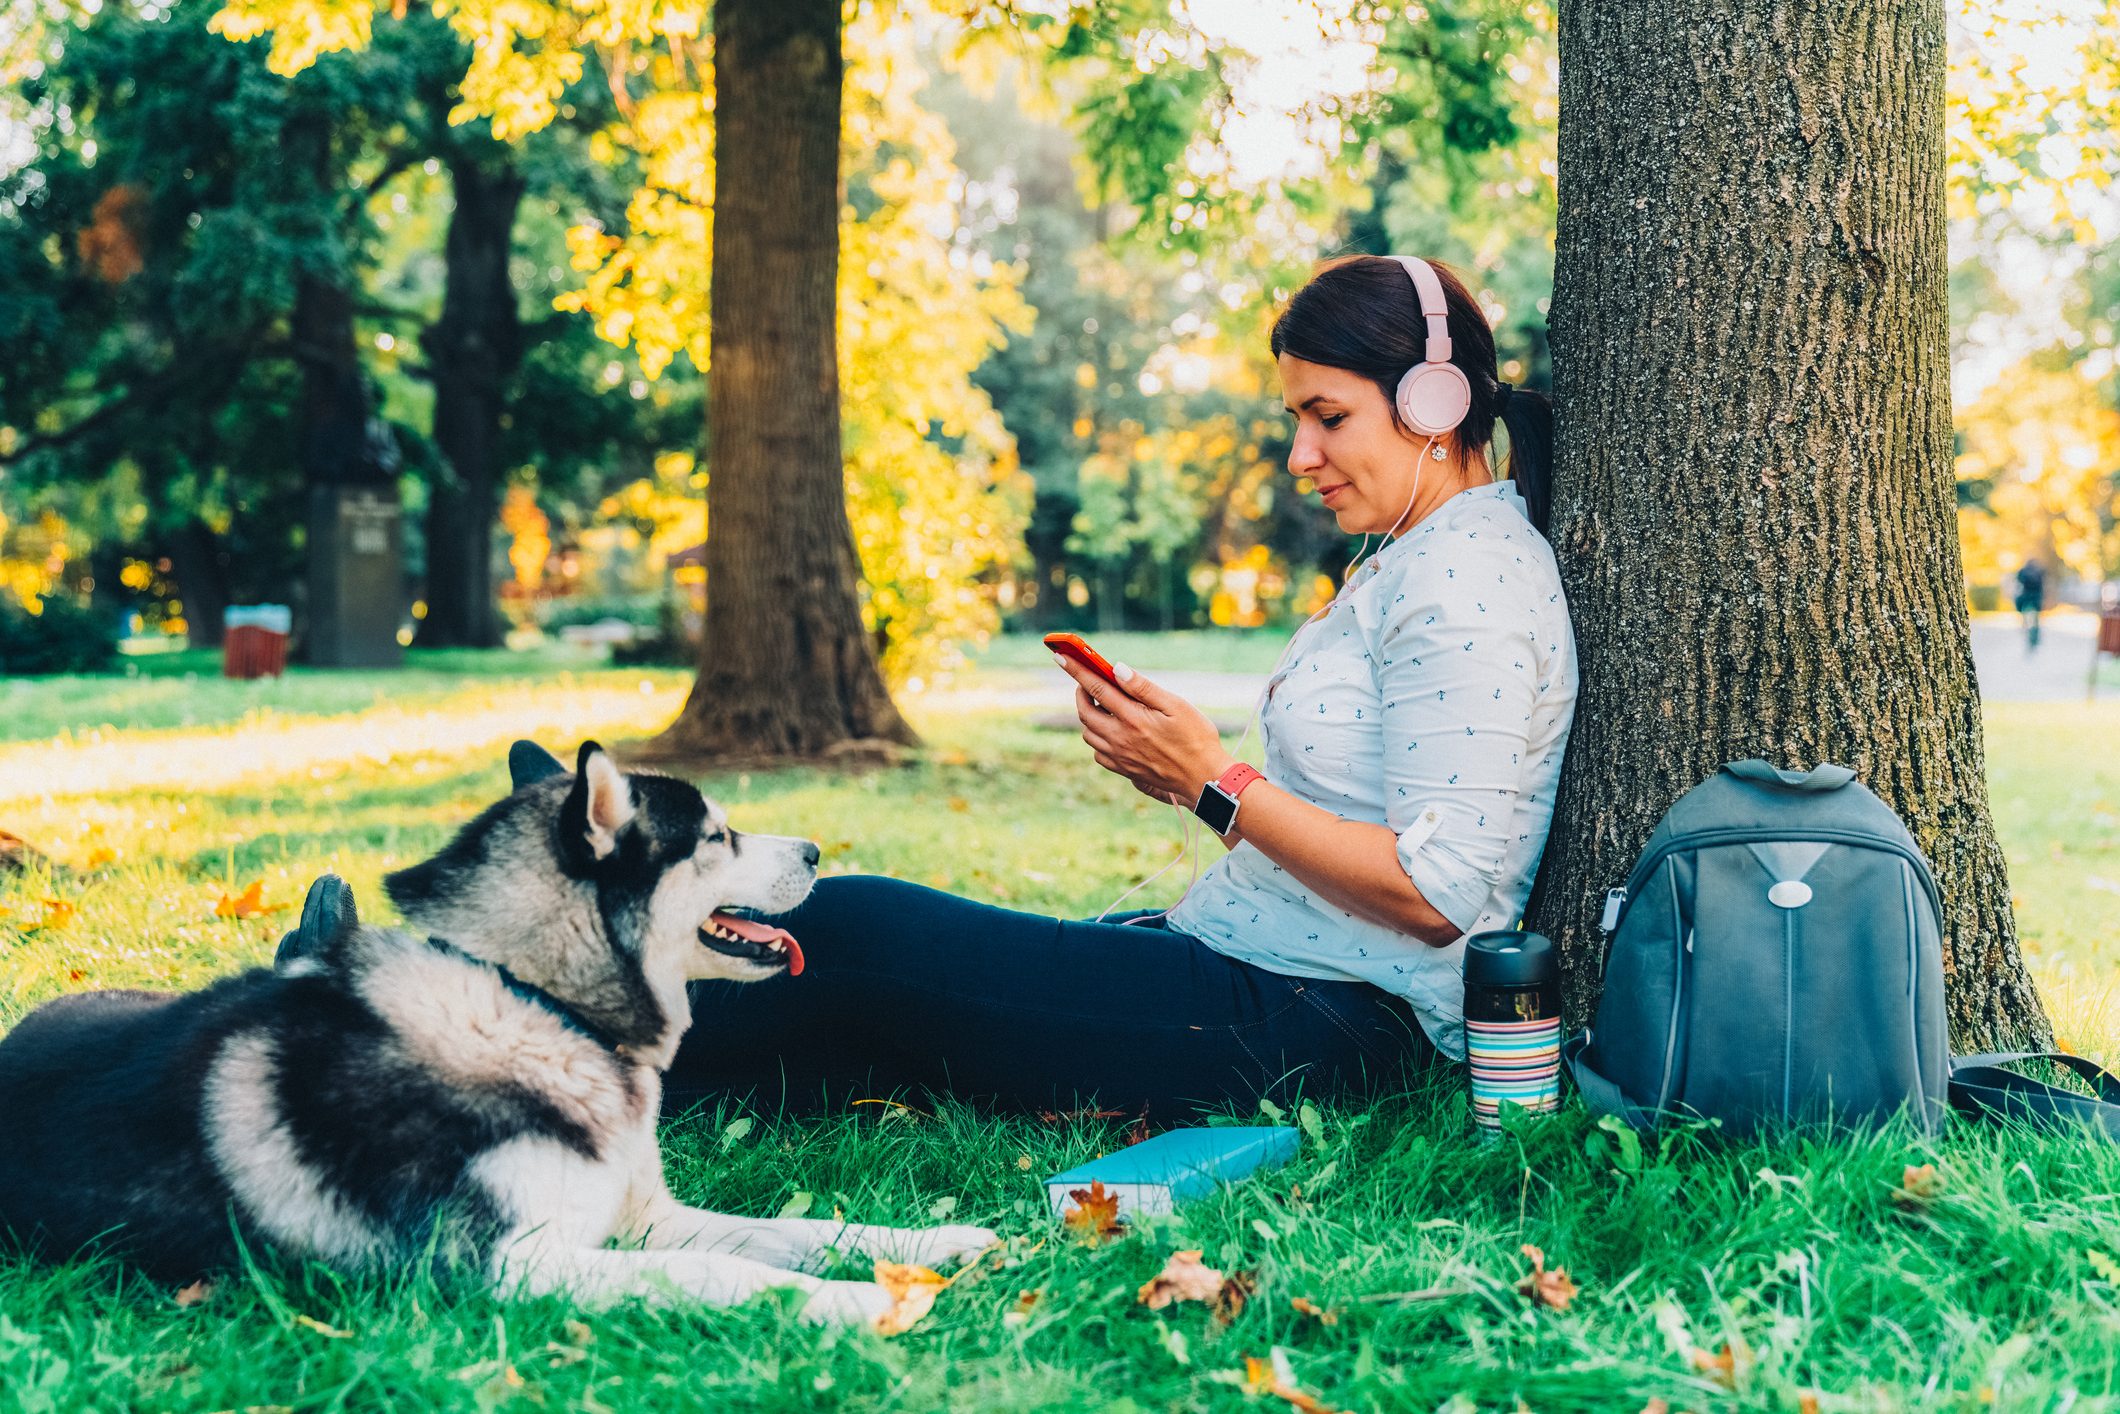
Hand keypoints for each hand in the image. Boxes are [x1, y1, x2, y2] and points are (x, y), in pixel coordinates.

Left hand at [1052, 653, 1229, 808]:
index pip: (1096, 688)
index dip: (1077, 670)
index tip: (1060, 656)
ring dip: (1088, 716)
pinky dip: (1097, 738)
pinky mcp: (1124, 770)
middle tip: (1089, 682)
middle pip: (1085, 712)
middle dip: (1081, 693)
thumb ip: (1143, 687)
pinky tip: (1112, 731)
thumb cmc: (1196, 738)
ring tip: (1103, 705)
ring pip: (1088, 733)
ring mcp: (1120, 757)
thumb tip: (1117, 668)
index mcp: (1133, 718)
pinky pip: (1098, 752)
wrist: (1204, 778)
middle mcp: (1120, 739)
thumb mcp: (1176, 705)